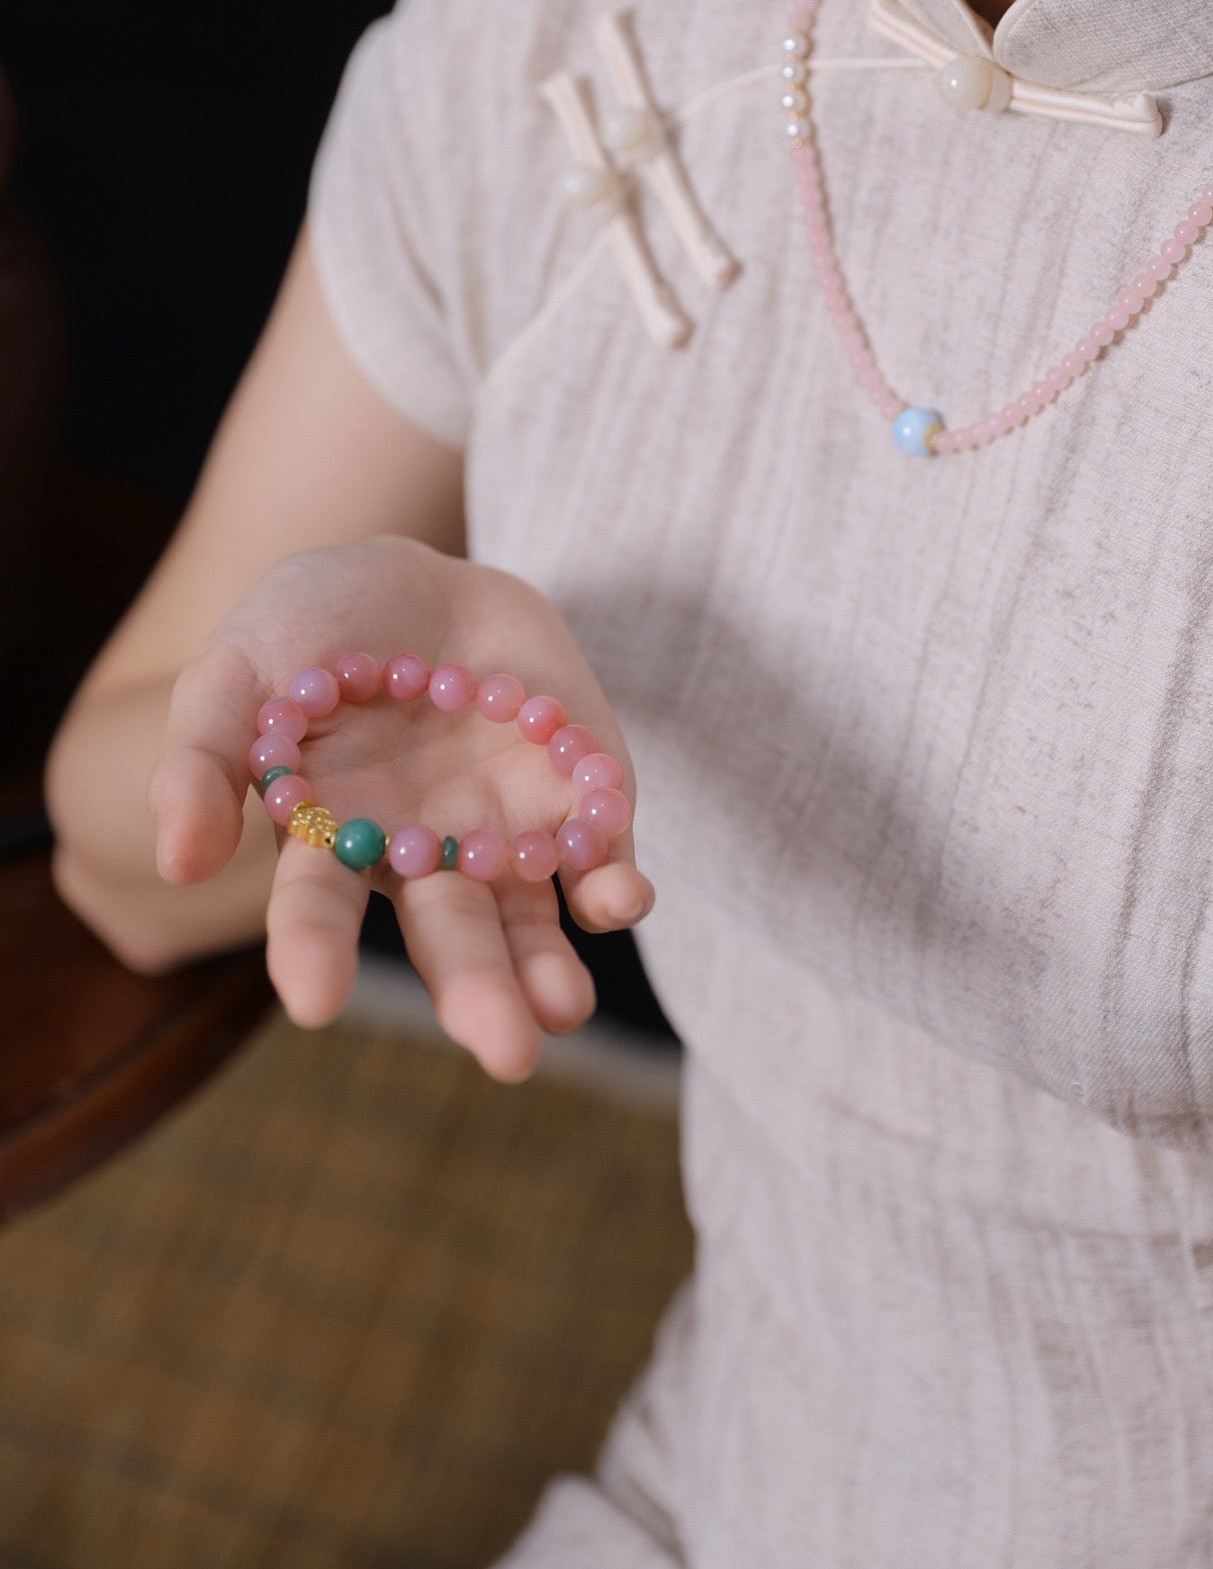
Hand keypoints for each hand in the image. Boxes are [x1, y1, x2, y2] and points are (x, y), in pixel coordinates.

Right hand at [147, 534, 653, 1081]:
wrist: (416, 571)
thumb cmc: (308, 625)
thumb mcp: (237, 668)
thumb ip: (202, 758)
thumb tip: (180, 861)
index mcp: (332, 842)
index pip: (318, 910)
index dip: (313, 953)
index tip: (313, 1002)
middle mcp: (423, 856)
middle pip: (449, 936)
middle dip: (477, 993)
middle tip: (506, 1051)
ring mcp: (504, 833)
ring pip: (530, 921)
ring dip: (552, 968)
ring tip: (564, 1009)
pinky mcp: (576, 797)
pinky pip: (600, 854)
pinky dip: (614, 882)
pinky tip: (621, 895)